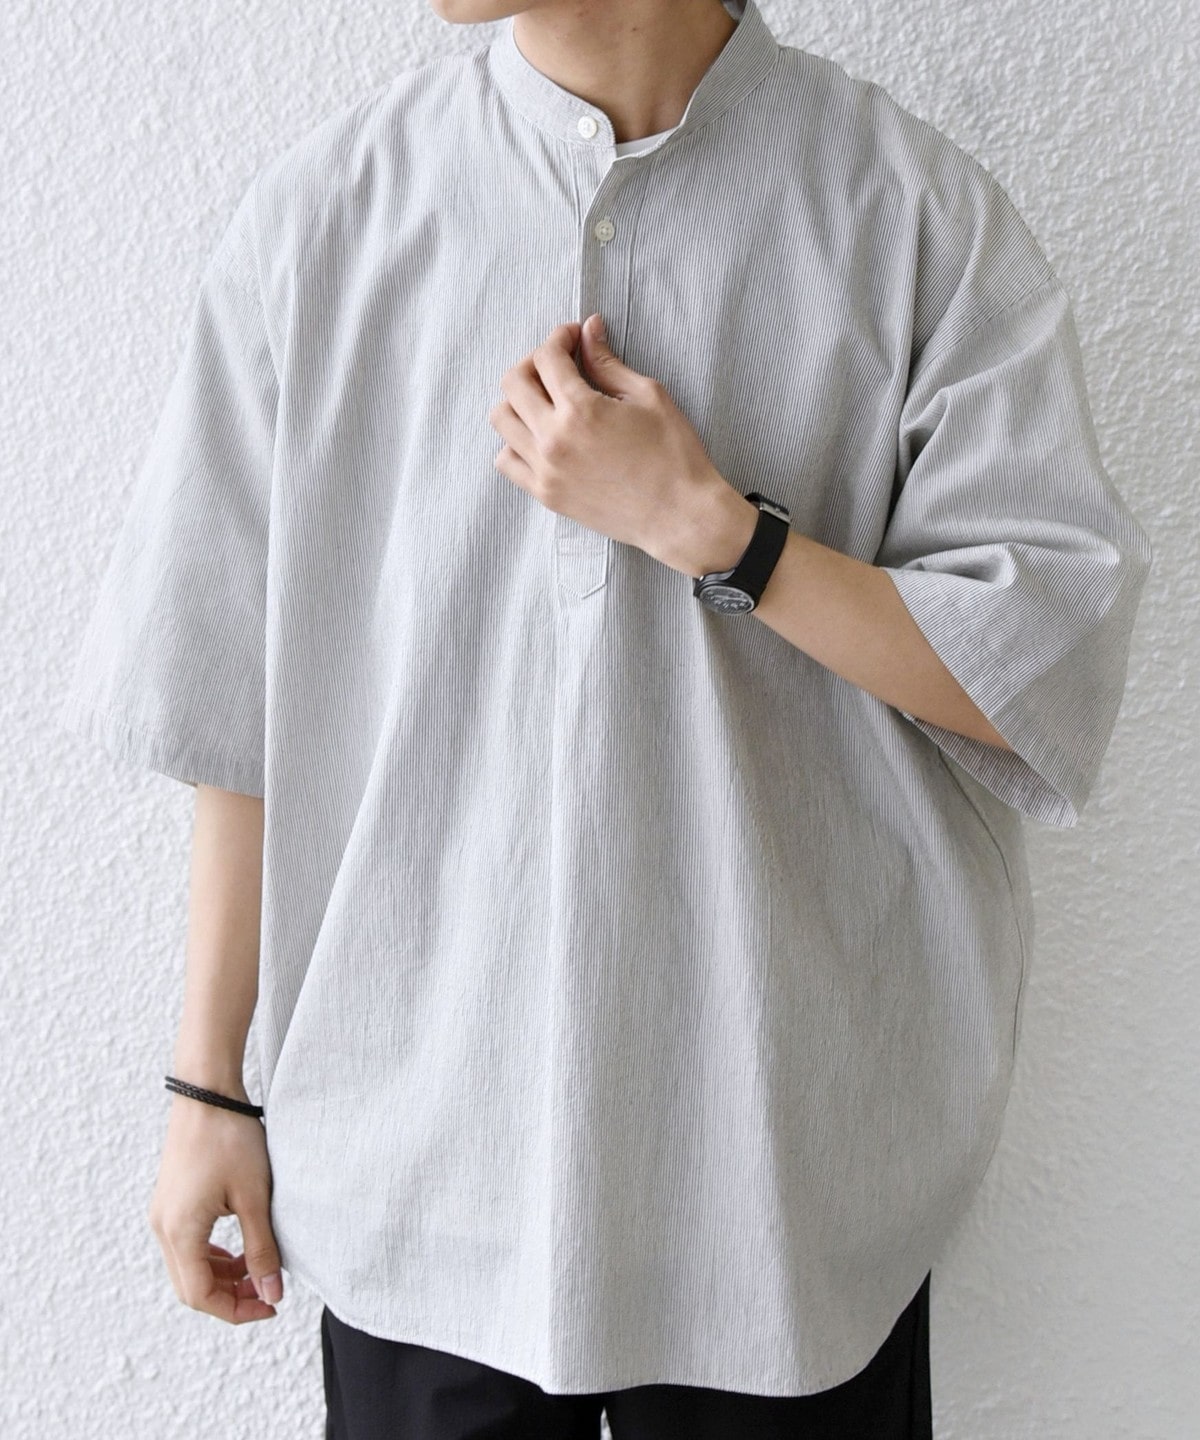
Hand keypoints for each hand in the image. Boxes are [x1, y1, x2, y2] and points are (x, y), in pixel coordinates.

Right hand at [147, 1094, 283, 1323]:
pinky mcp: (171, 1201)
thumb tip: (272, 1293)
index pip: (201, 1296)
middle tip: (269, 1291)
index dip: (236, 1310)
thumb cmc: (231, 1139)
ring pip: (188, 1267)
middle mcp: (163, 1228)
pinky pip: (187, 1244)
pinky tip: (240, 1249)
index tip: (271, 1305)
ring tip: (259, 1268)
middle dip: (230, 1296)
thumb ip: (261, 1249)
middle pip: (191, 1286)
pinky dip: (212, 1256)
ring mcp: (164, 1213)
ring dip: (222, 1276)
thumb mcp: (254, 1197)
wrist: (207, 1092)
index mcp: (180, 1232)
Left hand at [488, 313, 736, 573]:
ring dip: (520, 400)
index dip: (561, 337)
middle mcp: (554, 440)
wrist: (680, 516)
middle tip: (559, 365)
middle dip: (534, 362)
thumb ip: (608, 363)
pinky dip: (515, 441)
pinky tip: (542, 437)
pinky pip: (506, 461)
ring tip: (548, 401)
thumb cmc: (674, 456)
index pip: (547, 357)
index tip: (575, 338)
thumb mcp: (648, 397)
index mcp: (581, 410)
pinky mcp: (546, 495)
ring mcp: (545, 470)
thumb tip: (589, 328)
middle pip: (513, 383)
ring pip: (502, 420)